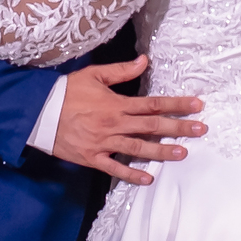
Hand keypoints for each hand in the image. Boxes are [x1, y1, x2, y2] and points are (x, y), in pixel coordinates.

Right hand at [52, 57, 205, 186]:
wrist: (40, 113)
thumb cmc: (67, 91)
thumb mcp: (94, 74)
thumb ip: (121, 71)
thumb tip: (145, 61)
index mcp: (117, 104)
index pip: (153, 104)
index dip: (176, 104)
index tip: (197, 105)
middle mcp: (115, 124)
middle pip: (153, 127)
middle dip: (179, 128)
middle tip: (201, 129)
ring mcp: (105, 144)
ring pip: (139, 149)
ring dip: (162, 152)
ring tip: (183, 153)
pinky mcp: (93, 158)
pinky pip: (116, 169)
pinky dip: (132, 174)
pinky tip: (148, 179)